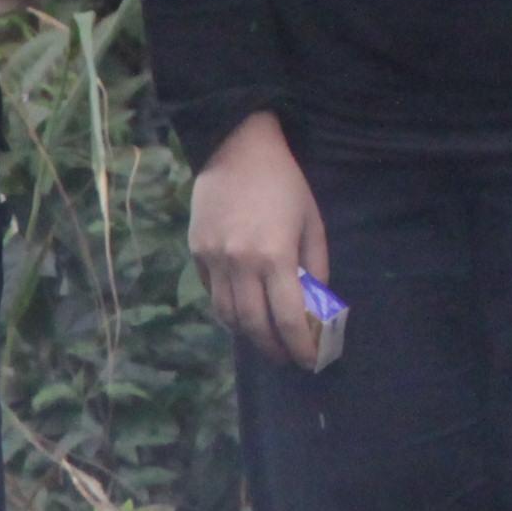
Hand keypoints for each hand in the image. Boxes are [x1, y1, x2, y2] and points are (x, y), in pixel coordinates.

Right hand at [189, 112, 333, 368]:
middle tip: (286, 357)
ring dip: (247, 333)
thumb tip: (313, 302)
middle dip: (272, 348)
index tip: (310, 360)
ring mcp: (213, 260)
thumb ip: (314, 264)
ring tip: (264, 338)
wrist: (236, 150)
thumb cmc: (284, 182)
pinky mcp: (197, 253)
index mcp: (275, 256)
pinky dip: (228, 309)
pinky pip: (213, 293)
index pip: (288, 318)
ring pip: (227, 315)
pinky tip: (243, 310)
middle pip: (253, 325)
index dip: (300, 345)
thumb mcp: (311, 221)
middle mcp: (240, 264)